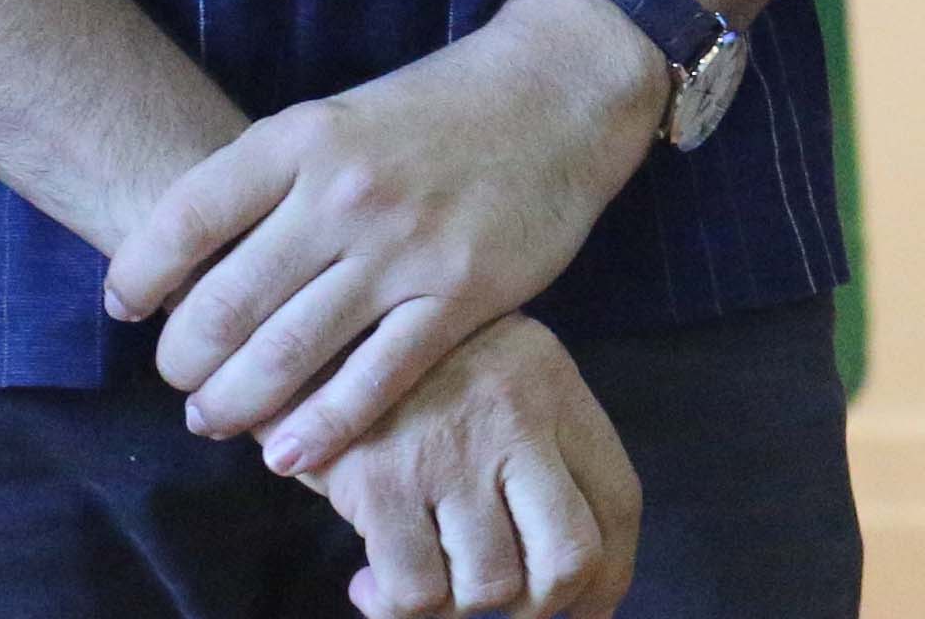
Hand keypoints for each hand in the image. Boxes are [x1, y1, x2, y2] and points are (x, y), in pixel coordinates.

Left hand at [113, 0, 672, 468]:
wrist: (561, 88)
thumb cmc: (440, 109)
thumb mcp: (341, 117)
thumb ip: (274, 183)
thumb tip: (191, 267)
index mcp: (304, 137)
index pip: (185, 218)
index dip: (138, 275)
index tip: (126, 307)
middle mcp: (346, 192)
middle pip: (225, 305)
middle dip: (183, 362)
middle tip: (182, 382)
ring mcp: (406, 247)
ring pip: (288, 355)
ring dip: (234, 404)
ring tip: (217, 420)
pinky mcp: (464, 294)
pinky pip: (375, 382)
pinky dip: (321, 429)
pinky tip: (289, 451)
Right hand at [298, 314, 641, 618]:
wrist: (306, 333)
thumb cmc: (405, 372)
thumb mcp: (496, 377)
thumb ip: (539, 454)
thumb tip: (582, 583)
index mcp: (553, 386)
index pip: (618, 500)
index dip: (610, 575)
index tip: (589, 607)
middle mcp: (513, 418)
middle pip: (570, 556)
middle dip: (542, 604)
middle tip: (507, 606)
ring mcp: (449, 453)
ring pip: (491, 586)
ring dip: (459, 605)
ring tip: (430, 578)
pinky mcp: (381, 484)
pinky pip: (416, 593)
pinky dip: (397, 608)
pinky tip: (373, 583)